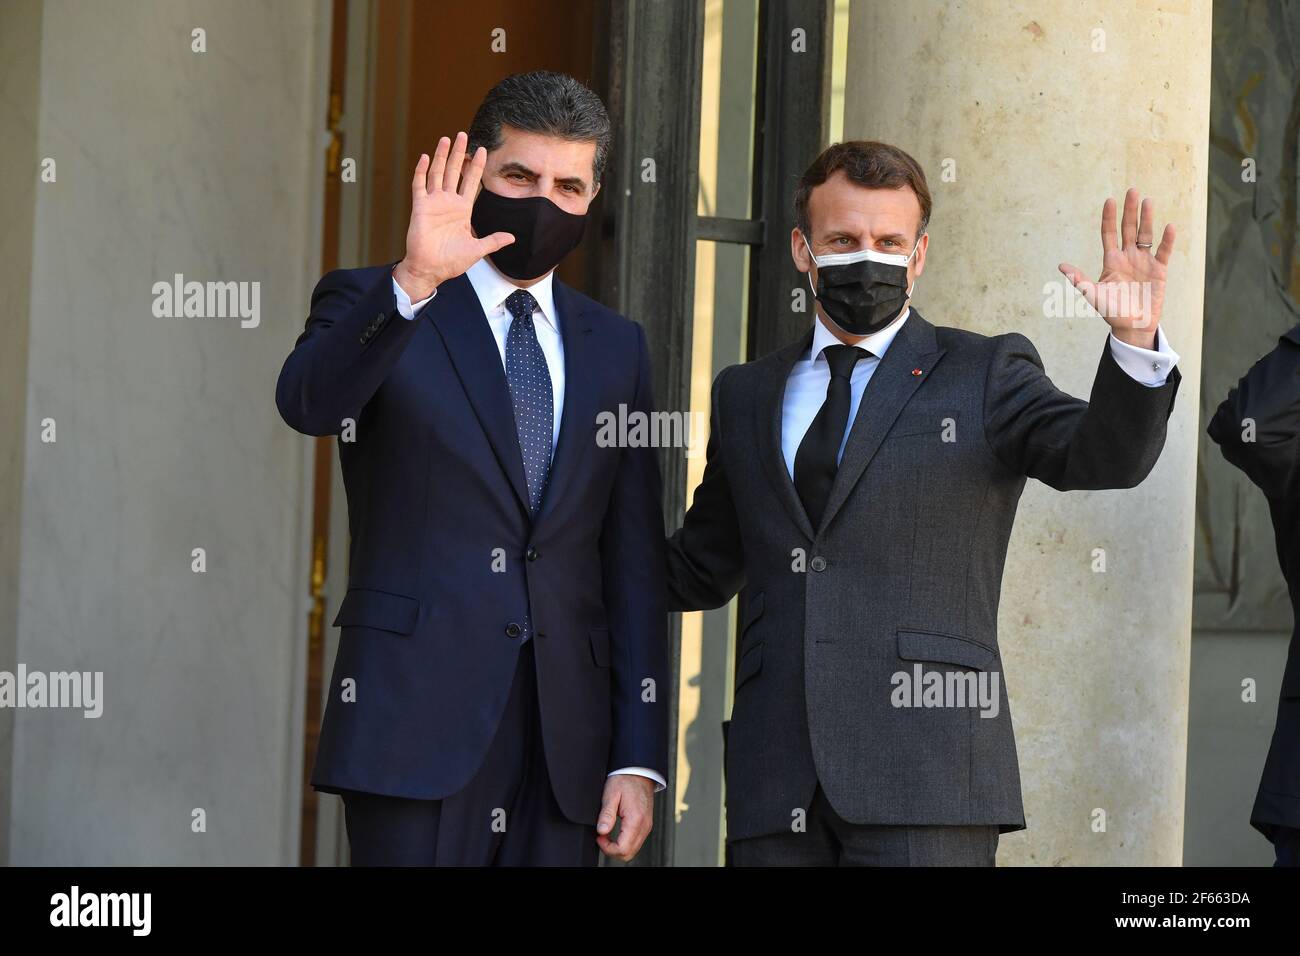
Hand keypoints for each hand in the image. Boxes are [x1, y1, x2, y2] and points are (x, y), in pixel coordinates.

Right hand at [392, 131, 514, 299]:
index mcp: (462, 210)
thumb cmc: (451, 262)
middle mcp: (448, 202)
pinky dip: (421, 171)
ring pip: (437, 173)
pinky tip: (424, 157)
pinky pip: (419, 185)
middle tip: (463, 135)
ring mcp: (433, 203)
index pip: (471, 182)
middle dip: (459, 154)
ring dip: (441, 156)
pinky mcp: (420, 207)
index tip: (483, 150)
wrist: (431, 269)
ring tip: (446, 139)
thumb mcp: (477, 250)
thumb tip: (512, 238)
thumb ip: (493, 241)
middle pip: (454, 171)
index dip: (476, 166)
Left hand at [596, 774, 654, 861]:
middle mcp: (644, 825)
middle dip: (612, 850)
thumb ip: (606, 814)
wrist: (639, 772)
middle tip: (601, 837)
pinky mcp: (646, 825)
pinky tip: (615, 833)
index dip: (607, 847)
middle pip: (628, 853)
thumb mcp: (611, 794)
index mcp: (636, 819)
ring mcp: (646, 826)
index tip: (599, 837)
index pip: (623, 848)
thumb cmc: (626, 780)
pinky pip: (636, 842)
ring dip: (618, 847)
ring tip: (607, 834)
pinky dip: (624, 843)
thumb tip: (601, 831)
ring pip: (633, 850)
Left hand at [1059, 187, 1175, 349]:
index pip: (1109, 233)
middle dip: (1130, 210)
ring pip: (1146, 235)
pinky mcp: (1159, 270)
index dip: (1109, 217)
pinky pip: (1163, 251)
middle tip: (1132, 190)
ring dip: (1147, 218)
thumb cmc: (1111, 311)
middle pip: (1128, 229)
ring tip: (1148, 201)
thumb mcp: (1093, 295)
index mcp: (1111, 260)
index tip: (1110, 200)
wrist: (1132, 326)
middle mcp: (1128, 257)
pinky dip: (1167, 240)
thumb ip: (1080, 280)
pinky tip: (1169, 227)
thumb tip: (1061, 266)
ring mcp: (1144, 261)